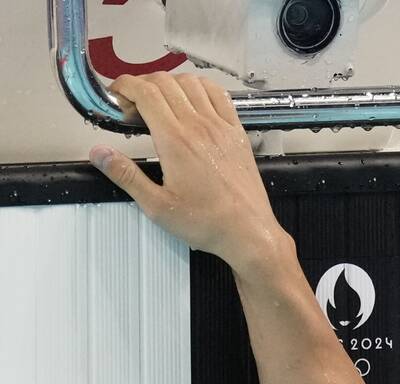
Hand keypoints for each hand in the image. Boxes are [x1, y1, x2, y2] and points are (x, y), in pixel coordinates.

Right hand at [90, 72, 290, 273]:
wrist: (248, 232)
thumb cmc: (208, 222)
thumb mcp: (157, 206)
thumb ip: (126, 175)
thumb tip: (100, 153)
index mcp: (176, 141)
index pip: (145, 93)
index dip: (125, 85)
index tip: (115, 94)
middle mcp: (200, 127)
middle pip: (165, 83)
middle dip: (141, 84)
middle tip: (132, 103)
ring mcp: (221, 127)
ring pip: (192, 83)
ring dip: (170, 82)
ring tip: (159, 99)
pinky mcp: (237, 133)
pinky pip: (220, 95)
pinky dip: (202, 86)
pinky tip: (194, 98)